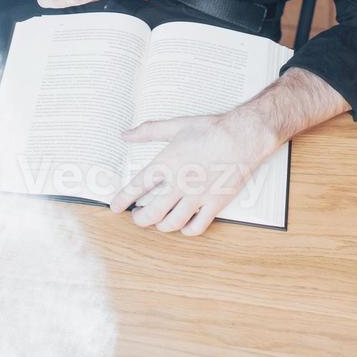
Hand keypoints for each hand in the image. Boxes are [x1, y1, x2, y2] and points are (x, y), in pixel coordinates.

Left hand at [110, 107, 280, 235]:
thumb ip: (148, 131)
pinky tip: (184, 226)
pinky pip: (197, 227)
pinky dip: (187, 230)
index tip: (115, 207)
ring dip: (161, 226)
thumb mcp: (175, 125)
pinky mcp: (215, 203)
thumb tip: (126, 134)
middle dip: (140, 219)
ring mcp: (197, 196)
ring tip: (157, 223)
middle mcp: (179, 183)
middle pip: (152, 212)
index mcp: (167, 163)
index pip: (138, 186)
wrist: (242, 136)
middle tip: (137, 218)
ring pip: (172, 223)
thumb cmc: (210, 129)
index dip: (123, 199)